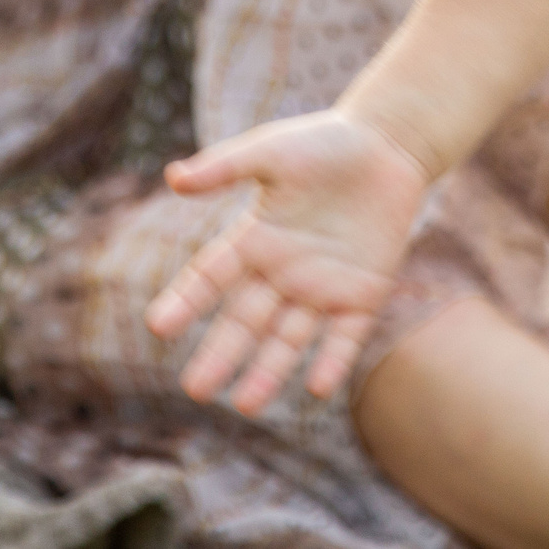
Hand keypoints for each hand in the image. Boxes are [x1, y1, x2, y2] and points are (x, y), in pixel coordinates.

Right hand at [143, 108, 431, 413]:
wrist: (390, 144)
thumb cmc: (326, 142)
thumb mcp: (271, 151)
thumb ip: (225, 167)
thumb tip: (172, 178)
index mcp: (255, 239)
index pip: (211, 277)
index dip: (186, 301)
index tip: (158, 327)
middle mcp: (282, 272)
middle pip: (245, 321)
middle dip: (221, 355)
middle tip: (196, 390)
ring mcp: (323, 287)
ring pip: (289, 339)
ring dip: (269, 371)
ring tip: (245, 406)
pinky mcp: (364, 294)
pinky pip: (344, 336)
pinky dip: (332, 361)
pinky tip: (316, 388)